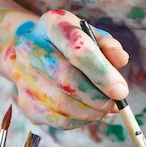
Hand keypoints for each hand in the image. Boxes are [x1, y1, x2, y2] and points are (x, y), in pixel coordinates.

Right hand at [2, 9, 128, 127]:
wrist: (33, 53)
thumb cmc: (69, 45)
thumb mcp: (90, 35)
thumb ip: (108, 46)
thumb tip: (121, 59)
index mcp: (52, 25)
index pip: (78, 50)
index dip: (102, 73)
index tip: (121, 91)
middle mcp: (30, 48)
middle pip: (67, 80)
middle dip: (97, 97)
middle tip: (114, 104)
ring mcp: (24, 77)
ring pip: (62, 105)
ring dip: (90, 112)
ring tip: (104, 109)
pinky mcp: (25, 102)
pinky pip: (57, 120)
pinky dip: (80, 121)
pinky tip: (89, 114)